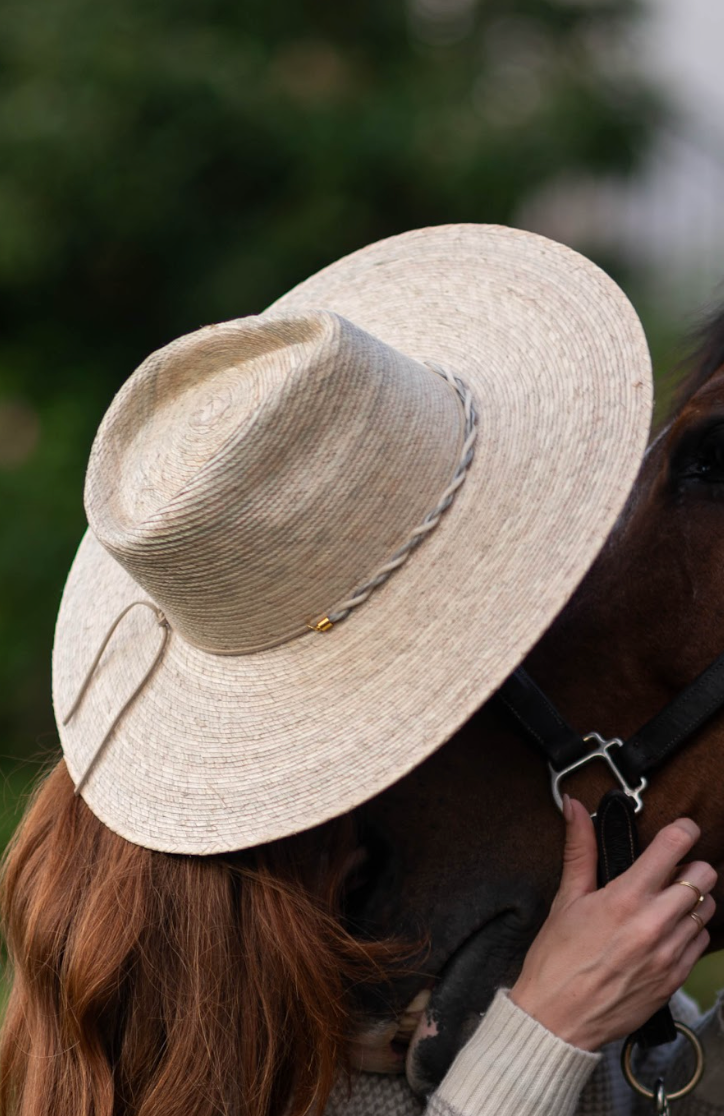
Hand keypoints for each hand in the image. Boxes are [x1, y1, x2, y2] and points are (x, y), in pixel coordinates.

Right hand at [509, 796, 715, 1051]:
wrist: (557, 1019)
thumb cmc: (556, 959)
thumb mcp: (566, 898)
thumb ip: (580, 848)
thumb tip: (574, 806)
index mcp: (626, 898)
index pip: (674, 847)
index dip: (683, 829)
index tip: (681, 829)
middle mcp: (654, 924)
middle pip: (703, 876)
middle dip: (689, 866)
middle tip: (669, 871)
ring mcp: (669, 954)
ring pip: (708, 908)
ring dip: (692, 899)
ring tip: (667, 902)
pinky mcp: (675, 979)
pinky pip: (701, 942)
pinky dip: (690, 930)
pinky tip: (666, 931)